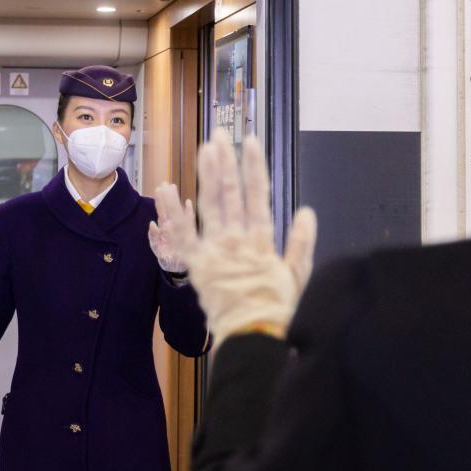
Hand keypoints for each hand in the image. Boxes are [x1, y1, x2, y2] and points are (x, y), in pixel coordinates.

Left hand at [154, 129, 316, 345]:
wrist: (251, 336)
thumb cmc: (276, 309)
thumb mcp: (297, 275)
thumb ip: (301, 242)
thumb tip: (306, 211)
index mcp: (262, 240)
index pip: (257, 195)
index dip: (253, 166)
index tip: (250, 141)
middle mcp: (237, 239)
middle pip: (230, 193)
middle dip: (225, 160)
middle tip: (219, 134)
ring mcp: (214, 250)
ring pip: (209, 205)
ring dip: (205, 175)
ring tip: (204, 148)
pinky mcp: (196, 265)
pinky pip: (181, 234)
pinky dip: (171, 211)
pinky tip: (165, 188)